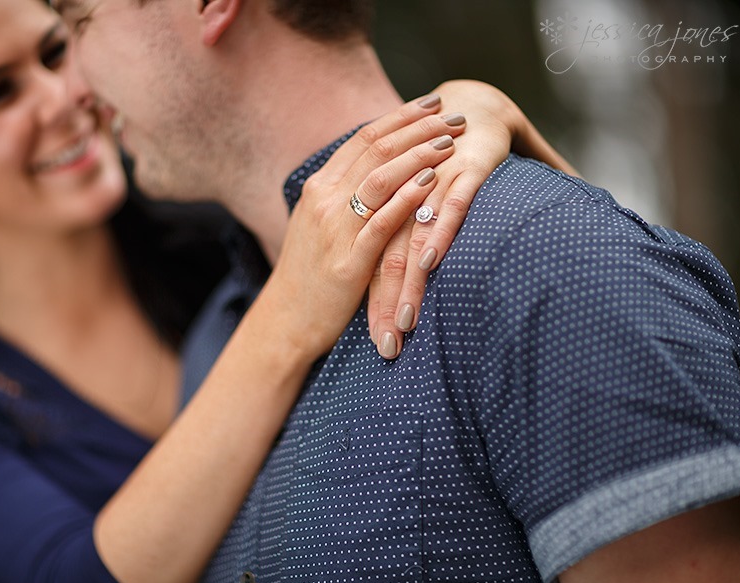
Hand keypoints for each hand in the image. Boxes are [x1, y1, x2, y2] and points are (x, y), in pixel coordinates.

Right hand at [256, 94, 467, 360]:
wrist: (285, 322)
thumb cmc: (310, 275)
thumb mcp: (319, 226)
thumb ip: (343, 197)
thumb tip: (376, 172)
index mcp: (319, 188)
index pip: (363, 139)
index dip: (400, 118)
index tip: (431, 104)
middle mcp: (323, 200)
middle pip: (375, 150)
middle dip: (418, 128)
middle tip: (454, 116)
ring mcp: (333, 230)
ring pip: (378, 178)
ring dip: (417, 155)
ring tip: (449, 143)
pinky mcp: (346, 262)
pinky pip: (379, 223)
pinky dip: (405, 199)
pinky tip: (430, 184)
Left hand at [367, 80, 579, 358]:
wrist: (473, 104)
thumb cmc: (445, 164)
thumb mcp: (421, 203)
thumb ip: (409, 238)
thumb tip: (411, 292)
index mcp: (385, 206)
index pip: (371, 261)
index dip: (369, 302)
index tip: (371, 343)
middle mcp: (402, 196)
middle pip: (384, 257)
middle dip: (385, 307)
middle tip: (386, 348)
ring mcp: (432, 182)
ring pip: (411, 239)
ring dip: (407, 285)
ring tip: (404, 325)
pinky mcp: (465, 169)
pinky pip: (450, 203)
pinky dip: (439, 231)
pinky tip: (429, 262)